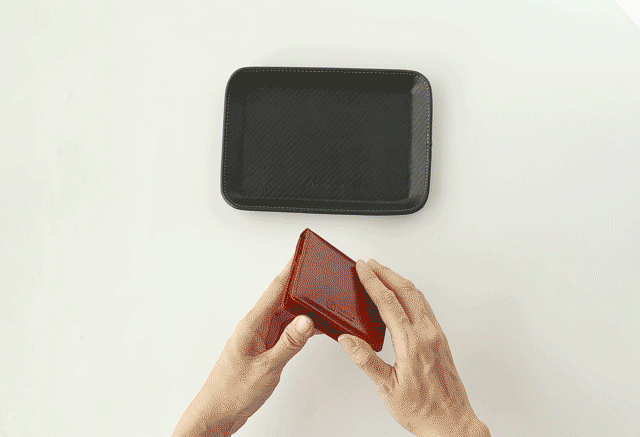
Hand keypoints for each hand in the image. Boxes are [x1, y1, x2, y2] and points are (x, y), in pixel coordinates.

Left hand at [171, 255, 321, 436]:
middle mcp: (255, 328)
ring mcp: (260, 338)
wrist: (216, 415)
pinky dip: (300, 328)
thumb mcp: (266, 368)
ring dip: (302, 308)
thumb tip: (306, 320)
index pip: (274, 290)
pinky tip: (313, 328)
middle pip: (281, 299)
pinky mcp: (264, 350)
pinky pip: (285, 331)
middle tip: (319, 275)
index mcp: (251, 325)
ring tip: (322, 300)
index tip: (301, 255)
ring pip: (285, 315)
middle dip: (300, 285)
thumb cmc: (231, 392)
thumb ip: (288, 344)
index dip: (289, 270)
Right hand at [337, 259, 489, 436]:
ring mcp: (436, 335)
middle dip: (386, 272)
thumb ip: (366, 361)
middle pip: (406, 291)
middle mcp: (427, 334)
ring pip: (418, 296)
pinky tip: (403, 296)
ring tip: (383, 273)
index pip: (389, 302)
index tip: (363, 268)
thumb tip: (347, 340)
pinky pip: (425, 307)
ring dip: (399, 280)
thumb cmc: (423, 410)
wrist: (451, 423)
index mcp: (412, 343)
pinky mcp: (441, 339)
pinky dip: (410, 293)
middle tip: (370, 263)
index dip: (373, 282)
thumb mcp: (387, 388)